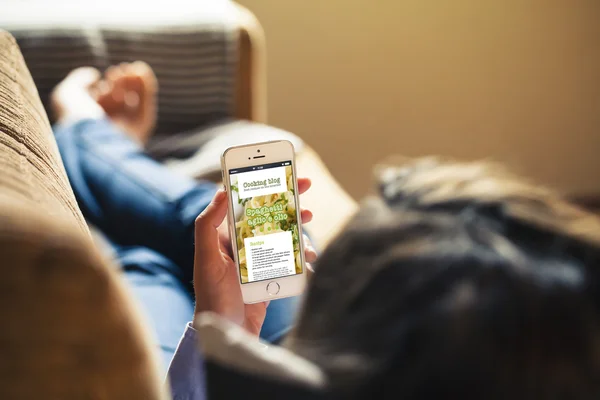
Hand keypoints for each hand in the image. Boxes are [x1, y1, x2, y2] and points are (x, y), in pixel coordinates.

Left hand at [193, 178, 316, 335]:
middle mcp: (243, 243)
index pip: (244, 201)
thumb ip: (207, 225)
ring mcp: (259, 258)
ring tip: (309, 232)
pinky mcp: (272, 275)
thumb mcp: (205, 259)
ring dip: (299, 230)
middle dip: (288, 198)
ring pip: (284, 234)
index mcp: (225, 235)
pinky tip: (309, 261)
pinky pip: (291, 258)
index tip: (277, 169)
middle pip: (269, 213)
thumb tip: (220, 192)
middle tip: (305, 186)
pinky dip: (303, 256)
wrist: (226, 333)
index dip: (261, 182)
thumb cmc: (211, 297)